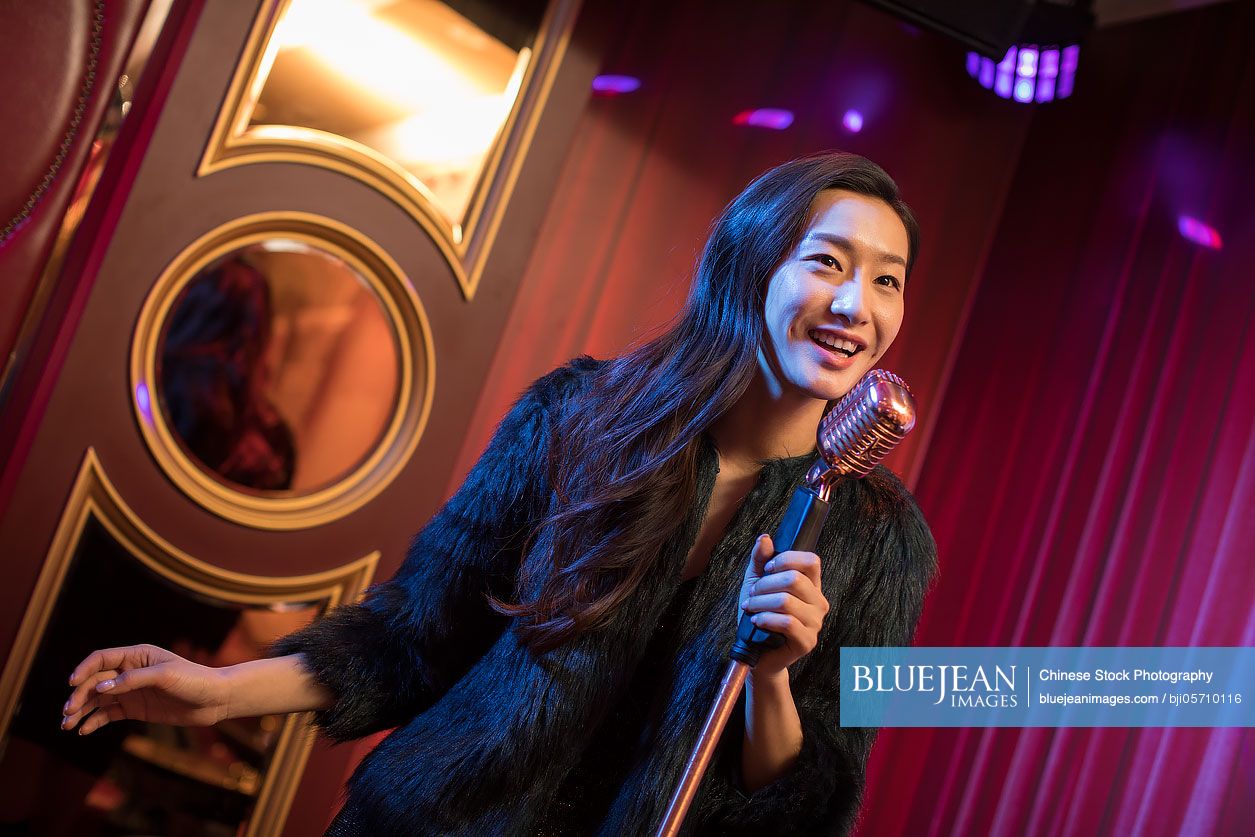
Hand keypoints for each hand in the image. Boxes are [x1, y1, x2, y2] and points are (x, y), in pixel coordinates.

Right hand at [61, 644, 229, 734]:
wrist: (215, 700)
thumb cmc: (194, 680)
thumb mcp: (165, 676)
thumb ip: (134, 680)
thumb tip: (102, 687)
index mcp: (137, 656)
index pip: (101, 659)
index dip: (84, 670)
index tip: (71, 684)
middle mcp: (131, 672)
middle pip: (95, 681)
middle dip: (78, 696)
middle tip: (67, 713)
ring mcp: (132, 691)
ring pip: (98, 699)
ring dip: (81, 710)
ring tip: (67, 725)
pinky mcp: (136, 709)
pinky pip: (109, 714)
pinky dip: (95, 721)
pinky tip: (84, 730)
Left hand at [738, 534, 830, 676]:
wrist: (756, 652)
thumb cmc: (759, 615)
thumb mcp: (755, 583)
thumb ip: (760, 561)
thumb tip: (765, 538)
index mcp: (811, 586)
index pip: (811, 561)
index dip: (786, 560)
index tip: (766, 570)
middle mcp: (819, 603)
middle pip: (795, 579)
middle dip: (765, 585)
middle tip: (752, 594)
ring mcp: (815, 623)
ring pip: (787, 601)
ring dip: (761, 603)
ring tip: (751, 608)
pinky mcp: (807, 641)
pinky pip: (787, 623)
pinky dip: (766, 618)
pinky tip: (756, 620)